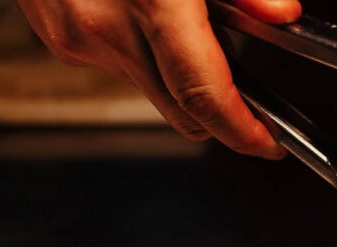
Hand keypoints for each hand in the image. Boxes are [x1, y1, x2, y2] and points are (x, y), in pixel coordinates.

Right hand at [17, 0, 301, 157]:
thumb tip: (280, 14)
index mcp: (151, 0)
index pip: (204, 98)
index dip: (242, 132)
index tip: (266, 142)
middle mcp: (108, 26)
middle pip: (179, 110)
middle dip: (218, 112)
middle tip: (245, 94)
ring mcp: (75, 34)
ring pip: (149, 86)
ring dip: (176, 72)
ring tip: (186, 21)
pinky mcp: (56, 33)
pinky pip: (115, 61)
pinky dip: (139, 48)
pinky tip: (142, 8)